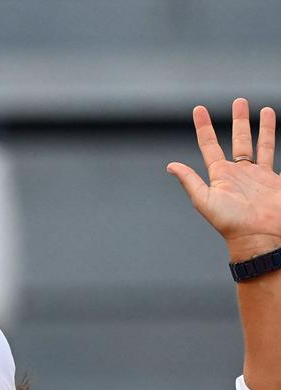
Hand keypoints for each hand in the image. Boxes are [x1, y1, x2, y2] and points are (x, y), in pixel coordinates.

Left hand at [168, 98, 280, 262]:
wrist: (258, 236)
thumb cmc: (229, 222)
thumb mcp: (204, 200)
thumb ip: (190, 181)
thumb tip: (170, 166)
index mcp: (220, 175)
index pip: (210, 145)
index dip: (203, 127)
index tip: (198, 109)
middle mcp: (239, 172)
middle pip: (240, 139)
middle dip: (239, 120)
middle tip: (239, 101)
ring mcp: (259, 175)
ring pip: (261, 144)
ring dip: (264, 127)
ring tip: (263, 109)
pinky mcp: (275, 180)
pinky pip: (275, 156)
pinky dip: (276, 143)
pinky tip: (278, 130)